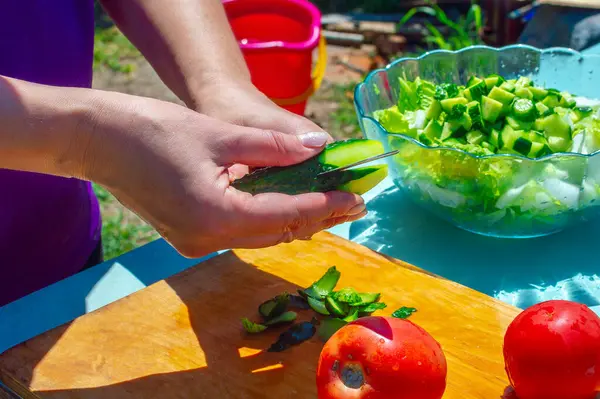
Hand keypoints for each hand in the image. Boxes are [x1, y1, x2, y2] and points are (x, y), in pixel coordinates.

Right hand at [73, 91, 365, 257]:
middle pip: (276, 232)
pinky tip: (287, 199)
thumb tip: (319, 150)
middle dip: (317, 215)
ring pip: (260, 233)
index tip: (357, 199)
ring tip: (329, 200)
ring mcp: (195, 242)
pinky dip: (267, 215)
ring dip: (294, 217)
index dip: (325, 206)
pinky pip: (240, 230)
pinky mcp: (189, 235)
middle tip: (353, 201)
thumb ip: (273, 147)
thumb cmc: (150, 130)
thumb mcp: (219, 133)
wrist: (94, 140)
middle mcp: (206, 240)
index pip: (286, 215)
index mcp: (215, 216)